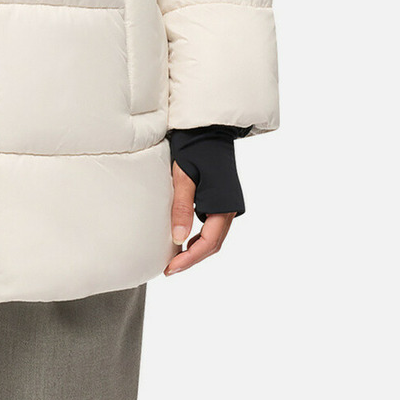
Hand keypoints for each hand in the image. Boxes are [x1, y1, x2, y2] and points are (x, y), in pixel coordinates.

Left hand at [163, 161, 233, 275]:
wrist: (207, 130)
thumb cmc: (194, 150)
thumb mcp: (183, 178)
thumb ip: (182, 207)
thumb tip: (178, 239)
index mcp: (223, 204)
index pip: (209, 242)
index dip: (190, 258)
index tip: (171, 268)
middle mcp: (229, 208)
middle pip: (213, 244)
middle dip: (192, 258)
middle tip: (170, 269)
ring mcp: (227, 205)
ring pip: (214, 237)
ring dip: (196, 250)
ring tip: (174, 259)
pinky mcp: (221, 200)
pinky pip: (213, 226)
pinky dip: (199, 238)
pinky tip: (184, 240)